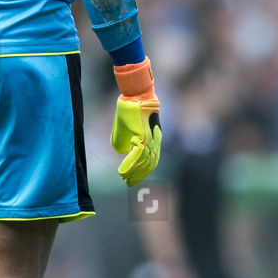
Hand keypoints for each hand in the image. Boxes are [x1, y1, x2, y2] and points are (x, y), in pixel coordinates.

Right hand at [111, 57, 160, 186]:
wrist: (134, 94)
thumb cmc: (129, 108)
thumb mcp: (125, 127)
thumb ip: (124, 140)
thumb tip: (122, 151)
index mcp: (152, 138)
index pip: (150, 160)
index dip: (142, 171)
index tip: (132, 178)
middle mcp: (155, 140)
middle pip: (150, 164)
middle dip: (139, 175)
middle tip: (128, 183)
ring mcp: (151, 138)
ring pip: (144, 162)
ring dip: (133, 172)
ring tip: (123, 177)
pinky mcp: (144, 135)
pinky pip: (138, 155)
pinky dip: (130, 165)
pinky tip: (122, 171)